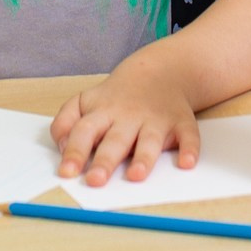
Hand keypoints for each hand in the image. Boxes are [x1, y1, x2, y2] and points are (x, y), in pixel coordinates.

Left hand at [49, 63, 197, 186]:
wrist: (161, 70)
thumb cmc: (116, 97)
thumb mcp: (86, 101)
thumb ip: (66, 122)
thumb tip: (61, 149)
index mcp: (103, 112)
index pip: (84, 131)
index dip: (75, 151)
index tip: (67, 172)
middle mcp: (129, 116)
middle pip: (115, 139)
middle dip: (105, 160)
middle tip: (95, 180)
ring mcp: (156, 119)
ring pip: (150, 140)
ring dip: (144, 158)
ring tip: (135, 176)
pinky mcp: (181, 122)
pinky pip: (188, 135)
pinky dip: (190, 149)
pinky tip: (186, 163)